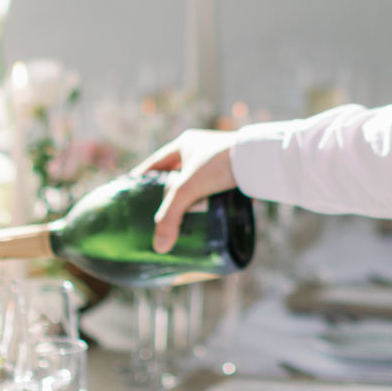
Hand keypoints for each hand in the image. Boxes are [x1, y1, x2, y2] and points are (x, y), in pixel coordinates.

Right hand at [135, 130, 236, 252]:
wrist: (260, 160)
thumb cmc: (221, 164)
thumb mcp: (189, 188)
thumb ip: (171, 216)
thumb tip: (159, 246)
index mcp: (184, 144)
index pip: (155, 163)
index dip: (142, 179)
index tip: (131, 194)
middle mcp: (200, 148)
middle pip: (175, 174)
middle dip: (166, 192)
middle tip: (154, 212)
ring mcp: (218, 160)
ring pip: (195, 183)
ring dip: (188, 199)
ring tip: (177, 218)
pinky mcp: (234, 173)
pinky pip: (213, 190)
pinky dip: (207, 202)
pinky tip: (202, 217)